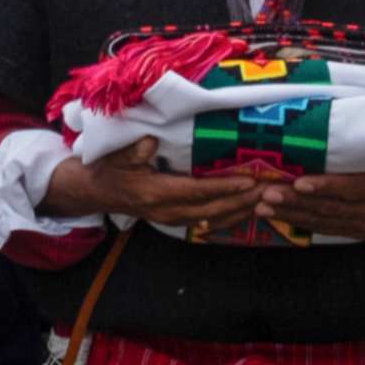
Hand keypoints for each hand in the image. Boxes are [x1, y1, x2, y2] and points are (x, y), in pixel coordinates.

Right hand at [39, 136, 267, 234]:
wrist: (96, 192)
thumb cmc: (109, 169)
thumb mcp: (117, 156)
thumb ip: (134, 150)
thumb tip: (151, 141)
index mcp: (155, 193)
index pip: (197, 191)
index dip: (224, 188)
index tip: (249, 182)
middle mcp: (167, 211)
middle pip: (212, 210)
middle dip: (242, 202)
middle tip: (268, 192)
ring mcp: (172, 219)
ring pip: (213, 219)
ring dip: (240, 212)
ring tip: (264, 202)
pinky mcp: (175, 221)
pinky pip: (207, 222)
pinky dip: (228, 218)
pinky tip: (245, 212)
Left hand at [259, 135, 364, 247]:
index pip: (354, 189)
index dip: (327, 187)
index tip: (300, 182)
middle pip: (331, 208)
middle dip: (296, 202)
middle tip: (265, 195)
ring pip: (325, 221)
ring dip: (292, 215)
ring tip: (262, 207)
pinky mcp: (360, 231)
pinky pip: (328, 229)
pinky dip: (302, 225)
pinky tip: (279, 219)